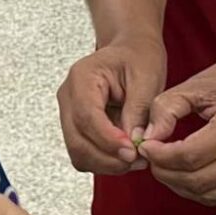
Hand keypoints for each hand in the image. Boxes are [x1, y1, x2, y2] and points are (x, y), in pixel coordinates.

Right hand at [57, 36, 166, 174]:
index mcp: (82, 77)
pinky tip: (126, 154)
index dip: (108, 140)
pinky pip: (85, 153)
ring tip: (136, 157)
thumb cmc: (137, 57)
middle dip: (108, 157)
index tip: (132, 151)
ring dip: (107, 163)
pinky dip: (105, 160)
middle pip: (77, 140)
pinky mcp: (77, 127)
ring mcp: (69, 113)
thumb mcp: (147, 77)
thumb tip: (134, 141)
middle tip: (138, 159)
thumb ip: (139, 110)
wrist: (131, 51)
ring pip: (78, 153)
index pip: (86, 117)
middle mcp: (69, 96)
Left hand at [138, 22, 215, 204]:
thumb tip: (147, 137)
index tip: (146, 145)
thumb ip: (167, 108)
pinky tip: (191, 168)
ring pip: (211, 194)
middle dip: (166, 172)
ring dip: (182, 184)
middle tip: (152, 156)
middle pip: (198, 180)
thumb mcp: (199, 83)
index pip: (189, 156)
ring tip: (168, 164)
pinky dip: (204, 186)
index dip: (160, 155)